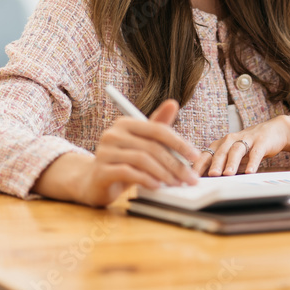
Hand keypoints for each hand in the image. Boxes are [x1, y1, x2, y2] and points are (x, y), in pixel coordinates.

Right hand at [75, 99, 200, 205]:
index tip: (195, 157)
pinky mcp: (100, 171)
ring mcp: (104, 152)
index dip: (179, 143)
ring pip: (142, 159)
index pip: (158, 129)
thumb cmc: (123, 161)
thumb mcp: (143, 143)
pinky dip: (147, 180)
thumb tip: (173, 103)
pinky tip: (158, 187)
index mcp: (125, 123)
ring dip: (164, 174)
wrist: (94, 182)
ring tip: (176, 184)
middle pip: (152, 146)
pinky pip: (128, 173)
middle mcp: (113, 134)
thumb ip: (158, 125)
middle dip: (175, 164)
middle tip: (190, 178)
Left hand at [193, 116, 289, 176]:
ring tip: (228, 174)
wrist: (273, 131)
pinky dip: (253, 162)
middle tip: (210, 175)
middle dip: (215, 163)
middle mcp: (231, 139)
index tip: (191, 176)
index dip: (199, 164)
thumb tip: (204, 182)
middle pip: (221, 151)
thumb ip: (222, 165)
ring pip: (236, 150)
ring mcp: (247, 139)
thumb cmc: (249, 146)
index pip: (207, 154)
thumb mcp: (233, 154)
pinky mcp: (261, 141)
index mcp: (221, 144)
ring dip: (231, 162)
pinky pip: (256, 152)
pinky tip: (250, 171)